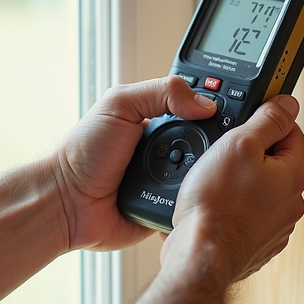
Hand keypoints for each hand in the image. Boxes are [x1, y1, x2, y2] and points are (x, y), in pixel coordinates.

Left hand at [51, 76, 218, 251]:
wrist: (67, 202)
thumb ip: (161, 92)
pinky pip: (192, 207)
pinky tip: (202, 199)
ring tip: (214, 174)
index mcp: (158, 123)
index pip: (199, 112)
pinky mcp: (167, 211)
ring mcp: (167, 183)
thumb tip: (205, 102)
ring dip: (208, 176)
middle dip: (216, 146)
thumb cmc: (83, 153)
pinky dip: (197, 204)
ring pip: (205, 178)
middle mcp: (166, 152)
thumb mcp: (118, 104)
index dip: (216, 110)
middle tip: (218, 146)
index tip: (235, 111)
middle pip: (208, 146)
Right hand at [160, 94, 303, 283]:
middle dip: (253, 154)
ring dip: (243, 182)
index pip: (292, 132)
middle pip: (277, 162)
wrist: (200, 254)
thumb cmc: (216, 204)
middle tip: (225, 153)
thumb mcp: (240, 144)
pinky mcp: (258, 243)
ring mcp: (276, 226)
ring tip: (216, 182)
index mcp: (293, 176)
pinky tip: (216, 205)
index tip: (249, 120)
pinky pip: (249, 214)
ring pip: (262, 189)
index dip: (268, 121)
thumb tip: (288, 104)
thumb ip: (268, 120)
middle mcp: (291, 203)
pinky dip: (235, 207)